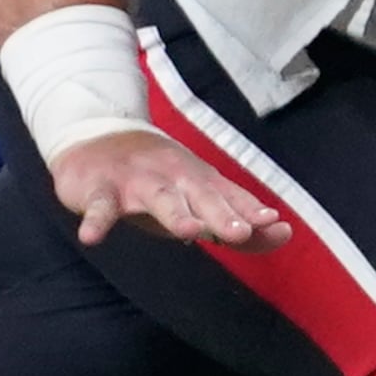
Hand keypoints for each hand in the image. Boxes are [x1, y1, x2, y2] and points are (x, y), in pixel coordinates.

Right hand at [48, 130, 289, 249]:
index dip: (252, 211)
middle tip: (242, 232)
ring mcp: (136, 180)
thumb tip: (284, 234)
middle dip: (222, 213)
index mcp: (200, 179)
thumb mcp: (198, 199)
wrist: (95, 137)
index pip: (232, 198)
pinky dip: (95, 220)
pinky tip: (91, 238)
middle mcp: (174, 176)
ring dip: (174, 213)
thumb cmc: (158, 179)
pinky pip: (98, 206)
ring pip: (158, 197)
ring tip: (188, 232)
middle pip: (201, 196)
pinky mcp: (99, 188)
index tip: (276, 224)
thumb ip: (238, 220)